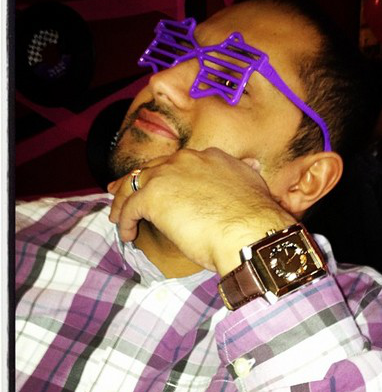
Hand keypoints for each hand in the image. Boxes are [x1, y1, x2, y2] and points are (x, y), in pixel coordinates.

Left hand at [107, 148, 295, 274]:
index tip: (160, 186)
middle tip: (123, 194)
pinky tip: (127, 234)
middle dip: (136, 182)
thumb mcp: (252, 186)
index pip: (178, 163)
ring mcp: (167, 175)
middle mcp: (186, 159)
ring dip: (123, 201)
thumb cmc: (253, 218)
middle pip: (152, 169)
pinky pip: (130, 207)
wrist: (249, 231)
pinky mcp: (153, 196)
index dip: (166, 175)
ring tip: (118, 217)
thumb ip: (245, 174)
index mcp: (210, 157)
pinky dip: (125, 221)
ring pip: (134, 184)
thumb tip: (251, 167)